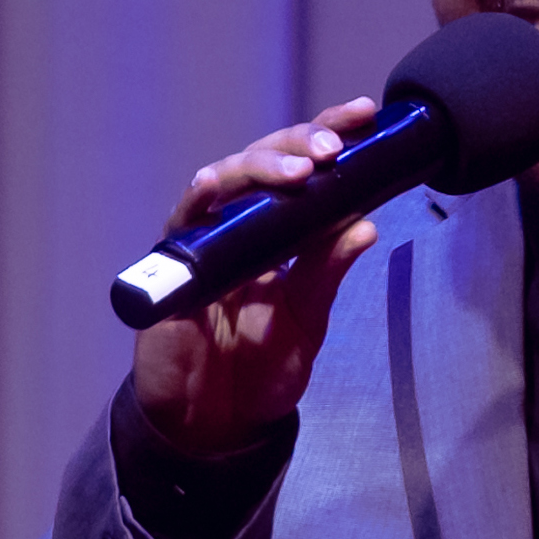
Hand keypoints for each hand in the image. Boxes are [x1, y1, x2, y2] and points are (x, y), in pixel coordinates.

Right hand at [131, 97, 385, 457]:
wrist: (215, 424)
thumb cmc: (259, 369)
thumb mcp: (307, 318)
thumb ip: (327, 272)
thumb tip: (366, 224)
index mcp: (278, 229)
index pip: (304, 166)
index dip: (329, 134)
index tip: (365, 113)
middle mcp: (239, 223)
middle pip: (264, 159)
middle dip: (299, 144)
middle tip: (333, 148)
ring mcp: (203, 239)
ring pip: (224, 178)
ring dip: (259, 167)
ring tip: (299, 170)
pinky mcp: (171, 266)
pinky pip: (181, 223)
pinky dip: (197, 201)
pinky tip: (213, 186)